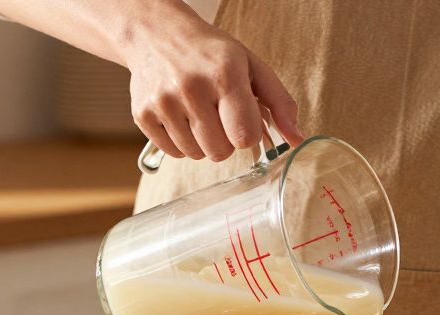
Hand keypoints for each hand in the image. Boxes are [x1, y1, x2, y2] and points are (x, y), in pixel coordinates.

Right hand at [121, 12, 303, 162]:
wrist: (156, 34)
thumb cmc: (210, 52)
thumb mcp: (251, 66)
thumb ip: (279, 102)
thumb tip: (296, 139)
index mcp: (224, 75)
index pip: (245, 137)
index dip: (247, 133)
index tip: (241, 117)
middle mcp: (191, 89)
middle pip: (220, 152)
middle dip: (226, 139)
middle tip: (219, 114)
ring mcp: (163, 103)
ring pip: (197, 155)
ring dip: (203, 141)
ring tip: (199, 112)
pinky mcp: (143, 115)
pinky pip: (174, 152)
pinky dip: (182, 142)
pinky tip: (182, 116)